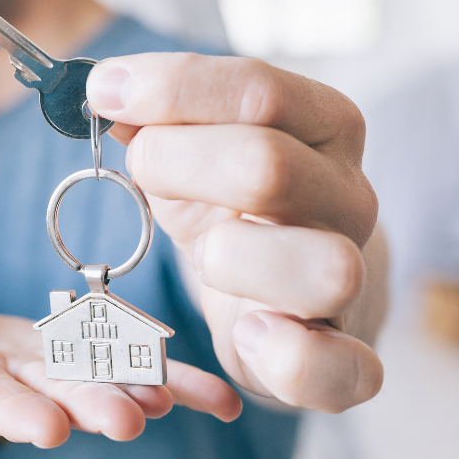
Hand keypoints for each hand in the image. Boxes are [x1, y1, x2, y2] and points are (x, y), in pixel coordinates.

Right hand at [0, 292, 241, 447]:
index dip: (9, 408)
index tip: (45, 428)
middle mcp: (10, 382)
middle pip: (50, 392)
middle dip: (87, 404)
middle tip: (128, 420)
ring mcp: (50, 370)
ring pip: (99, 376)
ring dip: (141, 386)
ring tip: (183, 396)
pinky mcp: (78, 355)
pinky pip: (131, 363)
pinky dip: (174, 376)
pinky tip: (220, 391)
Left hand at [87, 53, 386, 412]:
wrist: (289, 288)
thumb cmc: (235, 206)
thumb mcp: (197, 148)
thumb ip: (159, 116)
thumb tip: (106, 89)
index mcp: (324, 126)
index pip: (260, 91)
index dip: (171, 88)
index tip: (101, 92)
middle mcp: (350, 196)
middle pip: (269, 166)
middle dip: (178, 163)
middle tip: (141, 168)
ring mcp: (357, 279)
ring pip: (322, 267)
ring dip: (233, 259)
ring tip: (206, 255)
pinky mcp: (348, 358)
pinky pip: (344, 371)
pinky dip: (289, 358)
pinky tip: (249, 332)